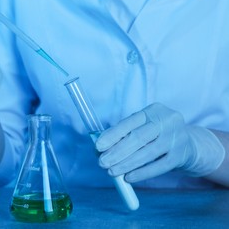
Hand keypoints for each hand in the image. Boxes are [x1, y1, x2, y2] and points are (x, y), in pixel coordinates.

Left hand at [96, 103, 224, 182]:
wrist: (189, 144)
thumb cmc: (156, 135)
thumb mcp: (143, 128)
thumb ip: (123, 135)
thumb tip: (100, 148)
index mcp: (153, 110)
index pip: (129, 122)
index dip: (112, 135)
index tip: (98, 146)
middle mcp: (167, 121)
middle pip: (138, 138)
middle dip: (117, 152)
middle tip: (102, 163)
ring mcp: (177, 137)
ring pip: (148, 153)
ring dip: (126, 164)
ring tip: (111, 172)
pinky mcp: (182, 154)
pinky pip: (159, 166)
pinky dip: (142, 173)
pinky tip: (128, 177)